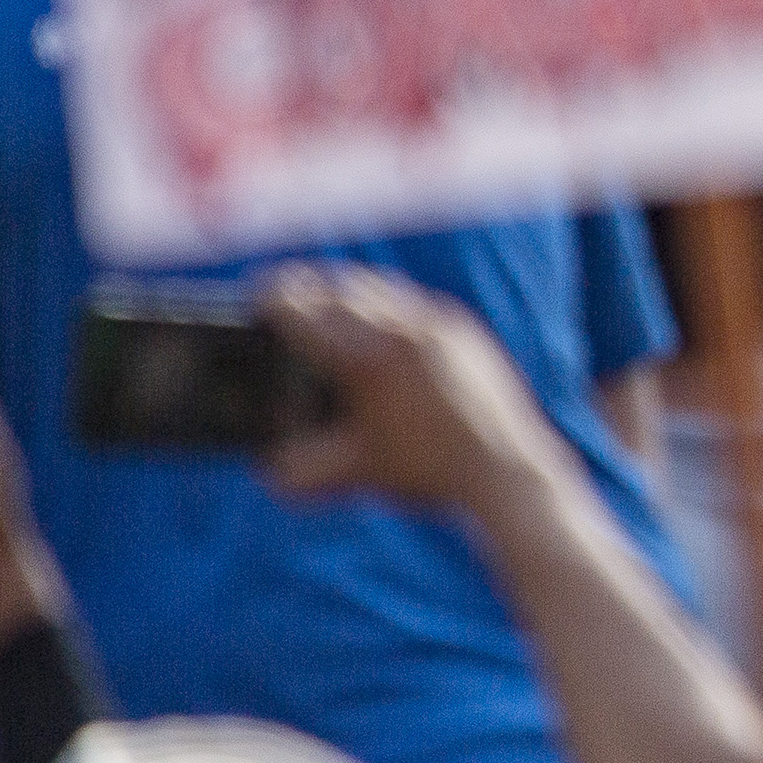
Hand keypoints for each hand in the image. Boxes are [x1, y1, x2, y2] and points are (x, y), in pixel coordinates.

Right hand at [260, 265, 548, 518]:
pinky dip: (384, 302)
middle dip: (305, 288)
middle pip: (339, 288)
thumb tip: (268, 462)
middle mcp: (402, 330)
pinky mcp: (464, 329)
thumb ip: (298, 470)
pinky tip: (374, 317)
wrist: (506, 469)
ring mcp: (438, 324)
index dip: (275, 300)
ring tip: (320, 297)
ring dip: (345, 289)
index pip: (306, 311)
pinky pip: (413, 302)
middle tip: (279, 291)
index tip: (257, 295)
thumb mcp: (351, 473)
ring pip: (379, 288)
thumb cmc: (426, 474)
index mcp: (366, 359)